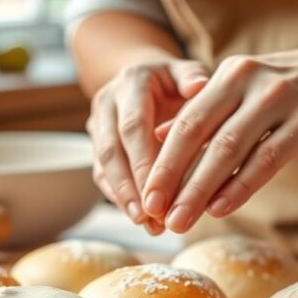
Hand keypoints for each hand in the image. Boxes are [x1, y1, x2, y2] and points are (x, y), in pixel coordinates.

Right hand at [86, 57, 208, 233]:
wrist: (149, 77)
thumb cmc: (178, 80)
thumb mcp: (189, 72)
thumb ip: (194, 79)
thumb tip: (200, 86)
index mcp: (132, 81)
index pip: (133, 125)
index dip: (143, 161)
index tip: (159, 191)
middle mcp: (108, 101)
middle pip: (112, 149)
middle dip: (130, 186)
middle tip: (150, 216)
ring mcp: (98, 123)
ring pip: (103, 165)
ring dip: (123, 198)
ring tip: (148, 224)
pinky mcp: (97, 143)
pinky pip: (102, 174)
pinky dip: (120, 198)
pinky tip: (140, 219)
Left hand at [141, 47, 297, 232]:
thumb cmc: (296, 87)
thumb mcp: (247, 89)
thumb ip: (204, 112)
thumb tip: (156, 139)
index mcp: (228, 75)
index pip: (184, 122)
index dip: (160, 162)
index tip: (144, 197)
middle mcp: (248, 82)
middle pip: (198, 135)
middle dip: (172, 178)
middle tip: (154, 214)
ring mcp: (279, 100)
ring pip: (228, 150)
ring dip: (200, 190)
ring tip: (181, 220)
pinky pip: (267, 159)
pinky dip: (241, 186)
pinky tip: (221, 208)